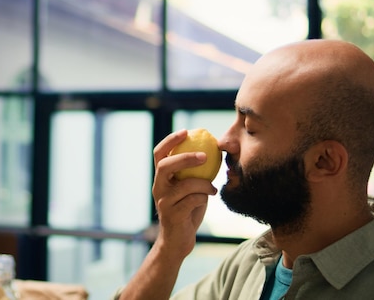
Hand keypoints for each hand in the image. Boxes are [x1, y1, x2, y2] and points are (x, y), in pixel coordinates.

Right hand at [151, 129, 217, 259]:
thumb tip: (214, 150)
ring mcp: (164, 202)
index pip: (159, 154)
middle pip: (165, 165)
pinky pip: (193, 200)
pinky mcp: (173, 215)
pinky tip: (210, 198)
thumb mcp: (190, 188)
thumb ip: (195, 173)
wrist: (178, 241)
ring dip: (204, 184)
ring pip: (186, 184)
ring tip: (212, 187)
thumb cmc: (187, 210)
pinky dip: (205, 197)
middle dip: (185, 157)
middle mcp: (158, 188)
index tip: (186, 131)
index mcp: (161, 178)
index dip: (170, 141)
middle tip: (205, 155)